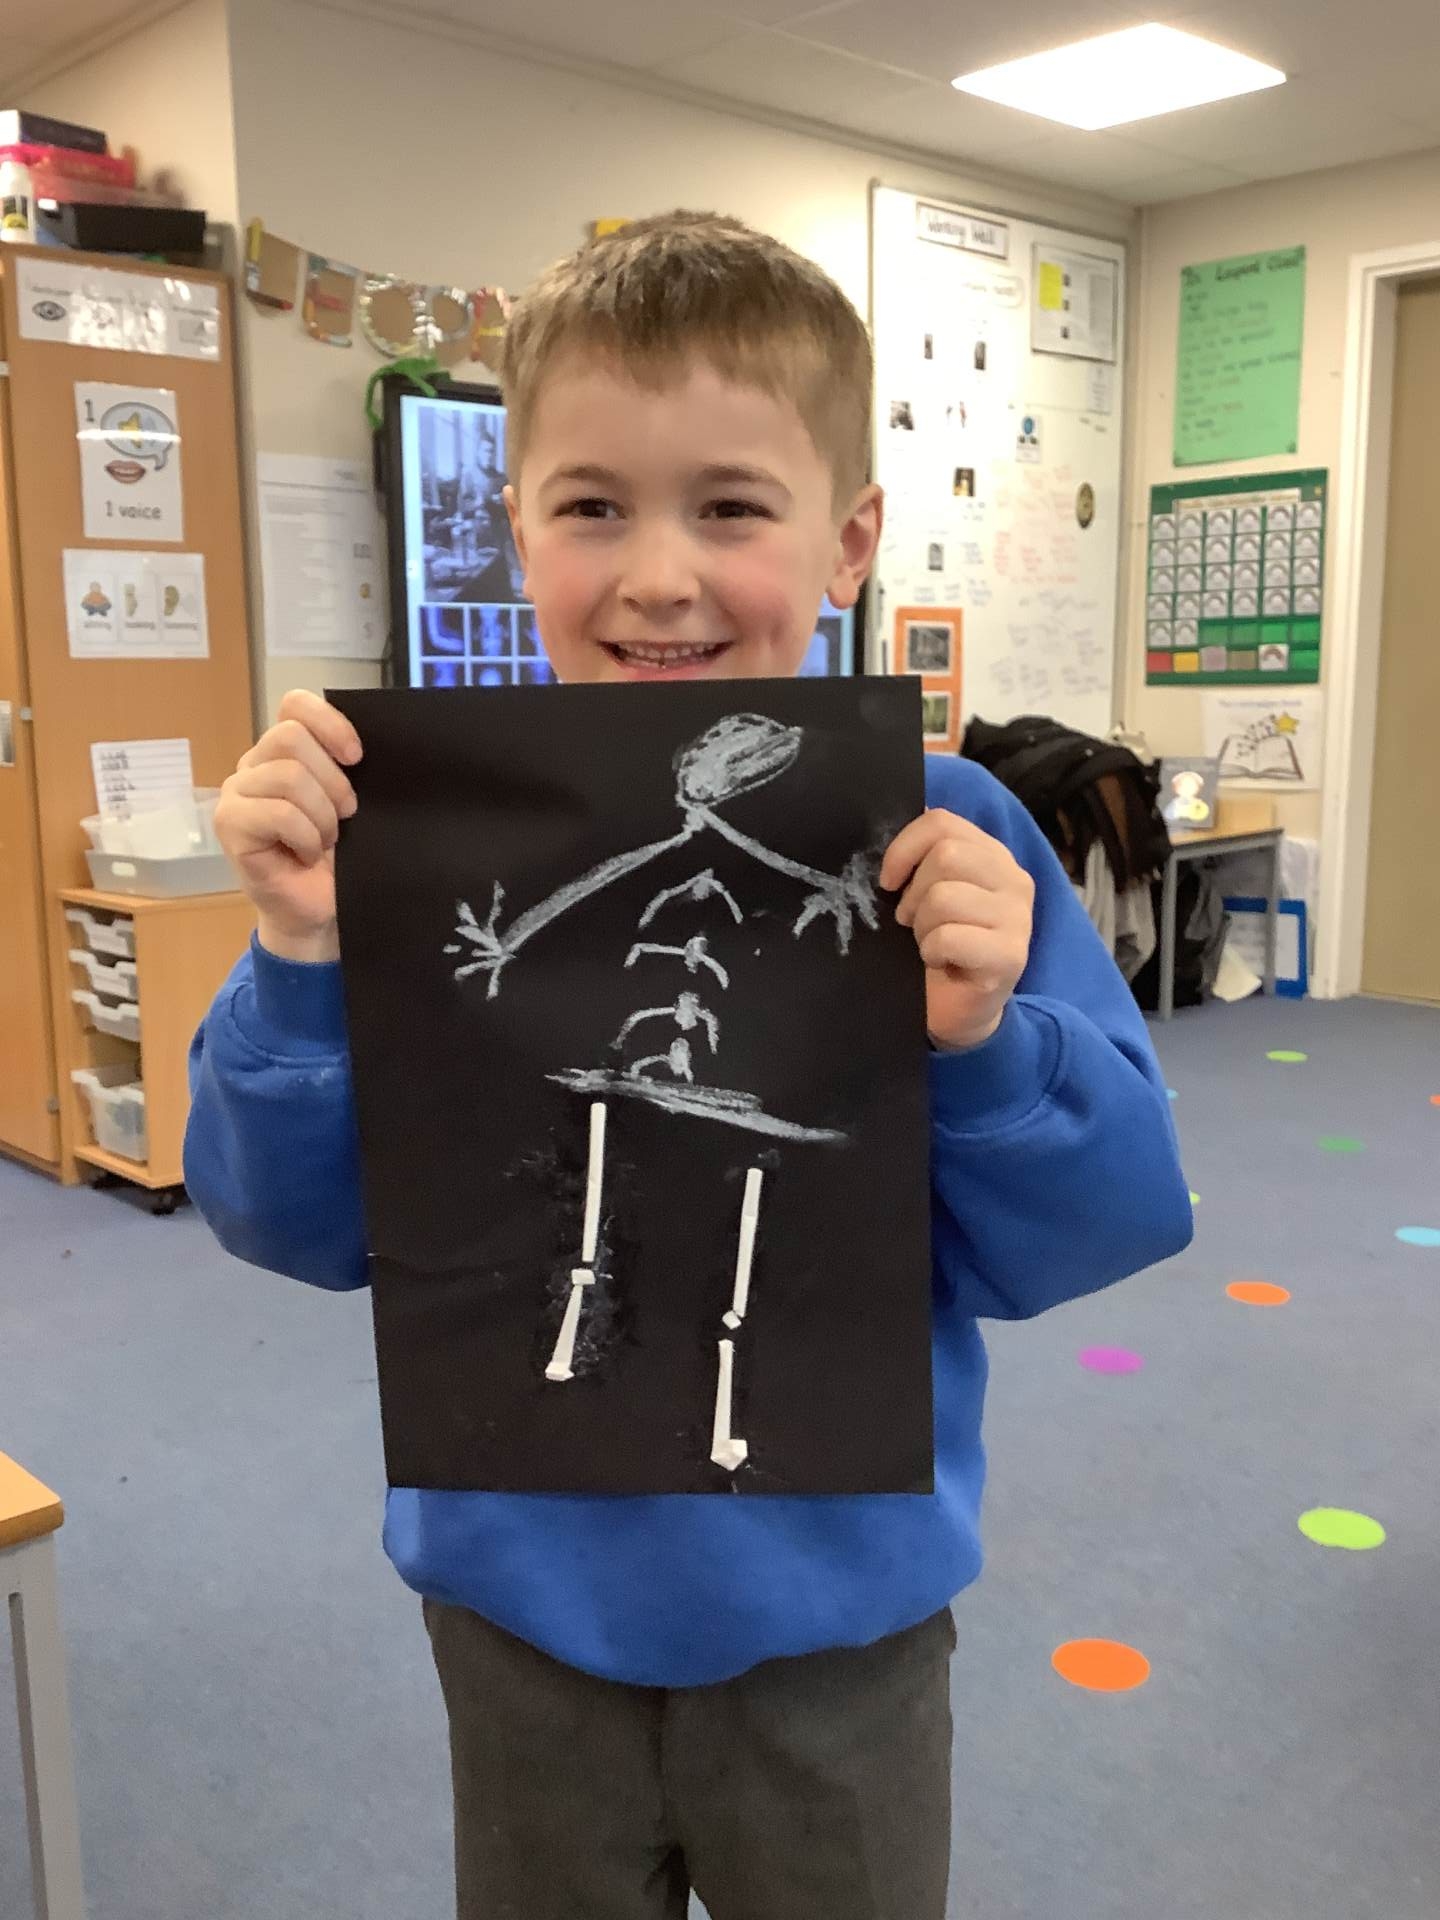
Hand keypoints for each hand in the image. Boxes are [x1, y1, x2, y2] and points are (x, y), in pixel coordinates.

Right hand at [214, 689, 361, 962]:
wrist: (318, 910)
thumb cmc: (335, 858)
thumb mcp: (347, 804)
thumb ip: (343, 768)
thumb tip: (360, 747)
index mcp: (283, 752)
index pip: (295, 705)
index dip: (330, 723)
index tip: (357, 758)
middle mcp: (254, 765)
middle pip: (291, 737)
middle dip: (332, 781)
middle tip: (344, 816)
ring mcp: (237, 793)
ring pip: (288, 775)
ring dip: (321, 815)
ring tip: (324, 841)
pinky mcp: (229, 824)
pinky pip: (279, 813)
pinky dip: (306, 836)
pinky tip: (306, 854)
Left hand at [880, 809, 1034, 1050]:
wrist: (957, 1010)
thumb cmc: (938, 946)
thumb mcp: (927, 891)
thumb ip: (925, 854)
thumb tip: (909, 810)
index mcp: (991, 855)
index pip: (942, 823)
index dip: (904, 848)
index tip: (889, 881)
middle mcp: (1014, 879)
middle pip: (945, 856)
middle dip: (913, 894)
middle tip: (913, 923)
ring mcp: (1019, 918)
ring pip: (944, 897)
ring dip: (922, 927)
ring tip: (930, 944)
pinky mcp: (1011, 956)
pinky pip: (949, 938)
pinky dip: (933, 952)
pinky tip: (942, 963)